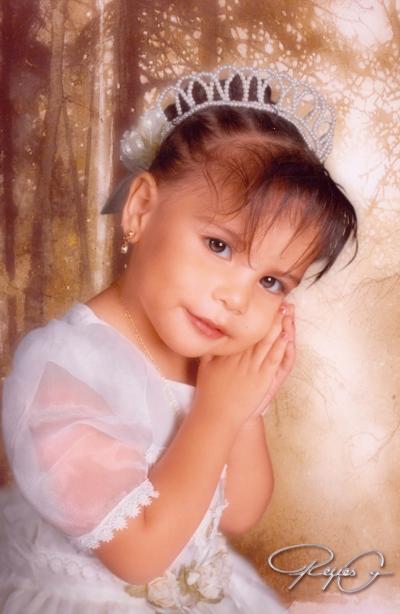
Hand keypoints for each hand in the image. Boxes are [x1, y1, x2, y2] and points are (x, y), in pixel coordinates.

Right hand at [193, 303, 293, 431]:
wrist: (216, 414)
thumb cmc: (209, 392)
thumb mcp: (204, 366)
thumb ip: (207, 349)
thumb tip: (204, 335)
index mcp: (229, 352)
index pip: (244, 329)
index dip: (255, 316)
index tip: (262, 302)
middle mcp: (241, 357)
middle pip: (258, 332)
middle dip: (270, 316)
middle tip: (279, 300)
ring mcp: (252, 368)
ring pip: (267, 343)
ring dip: (278, 327)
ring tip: (286, 312)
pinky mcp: (262, 380)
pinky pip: (273, 360)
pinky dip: (280, 348)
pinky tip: (286, 336)